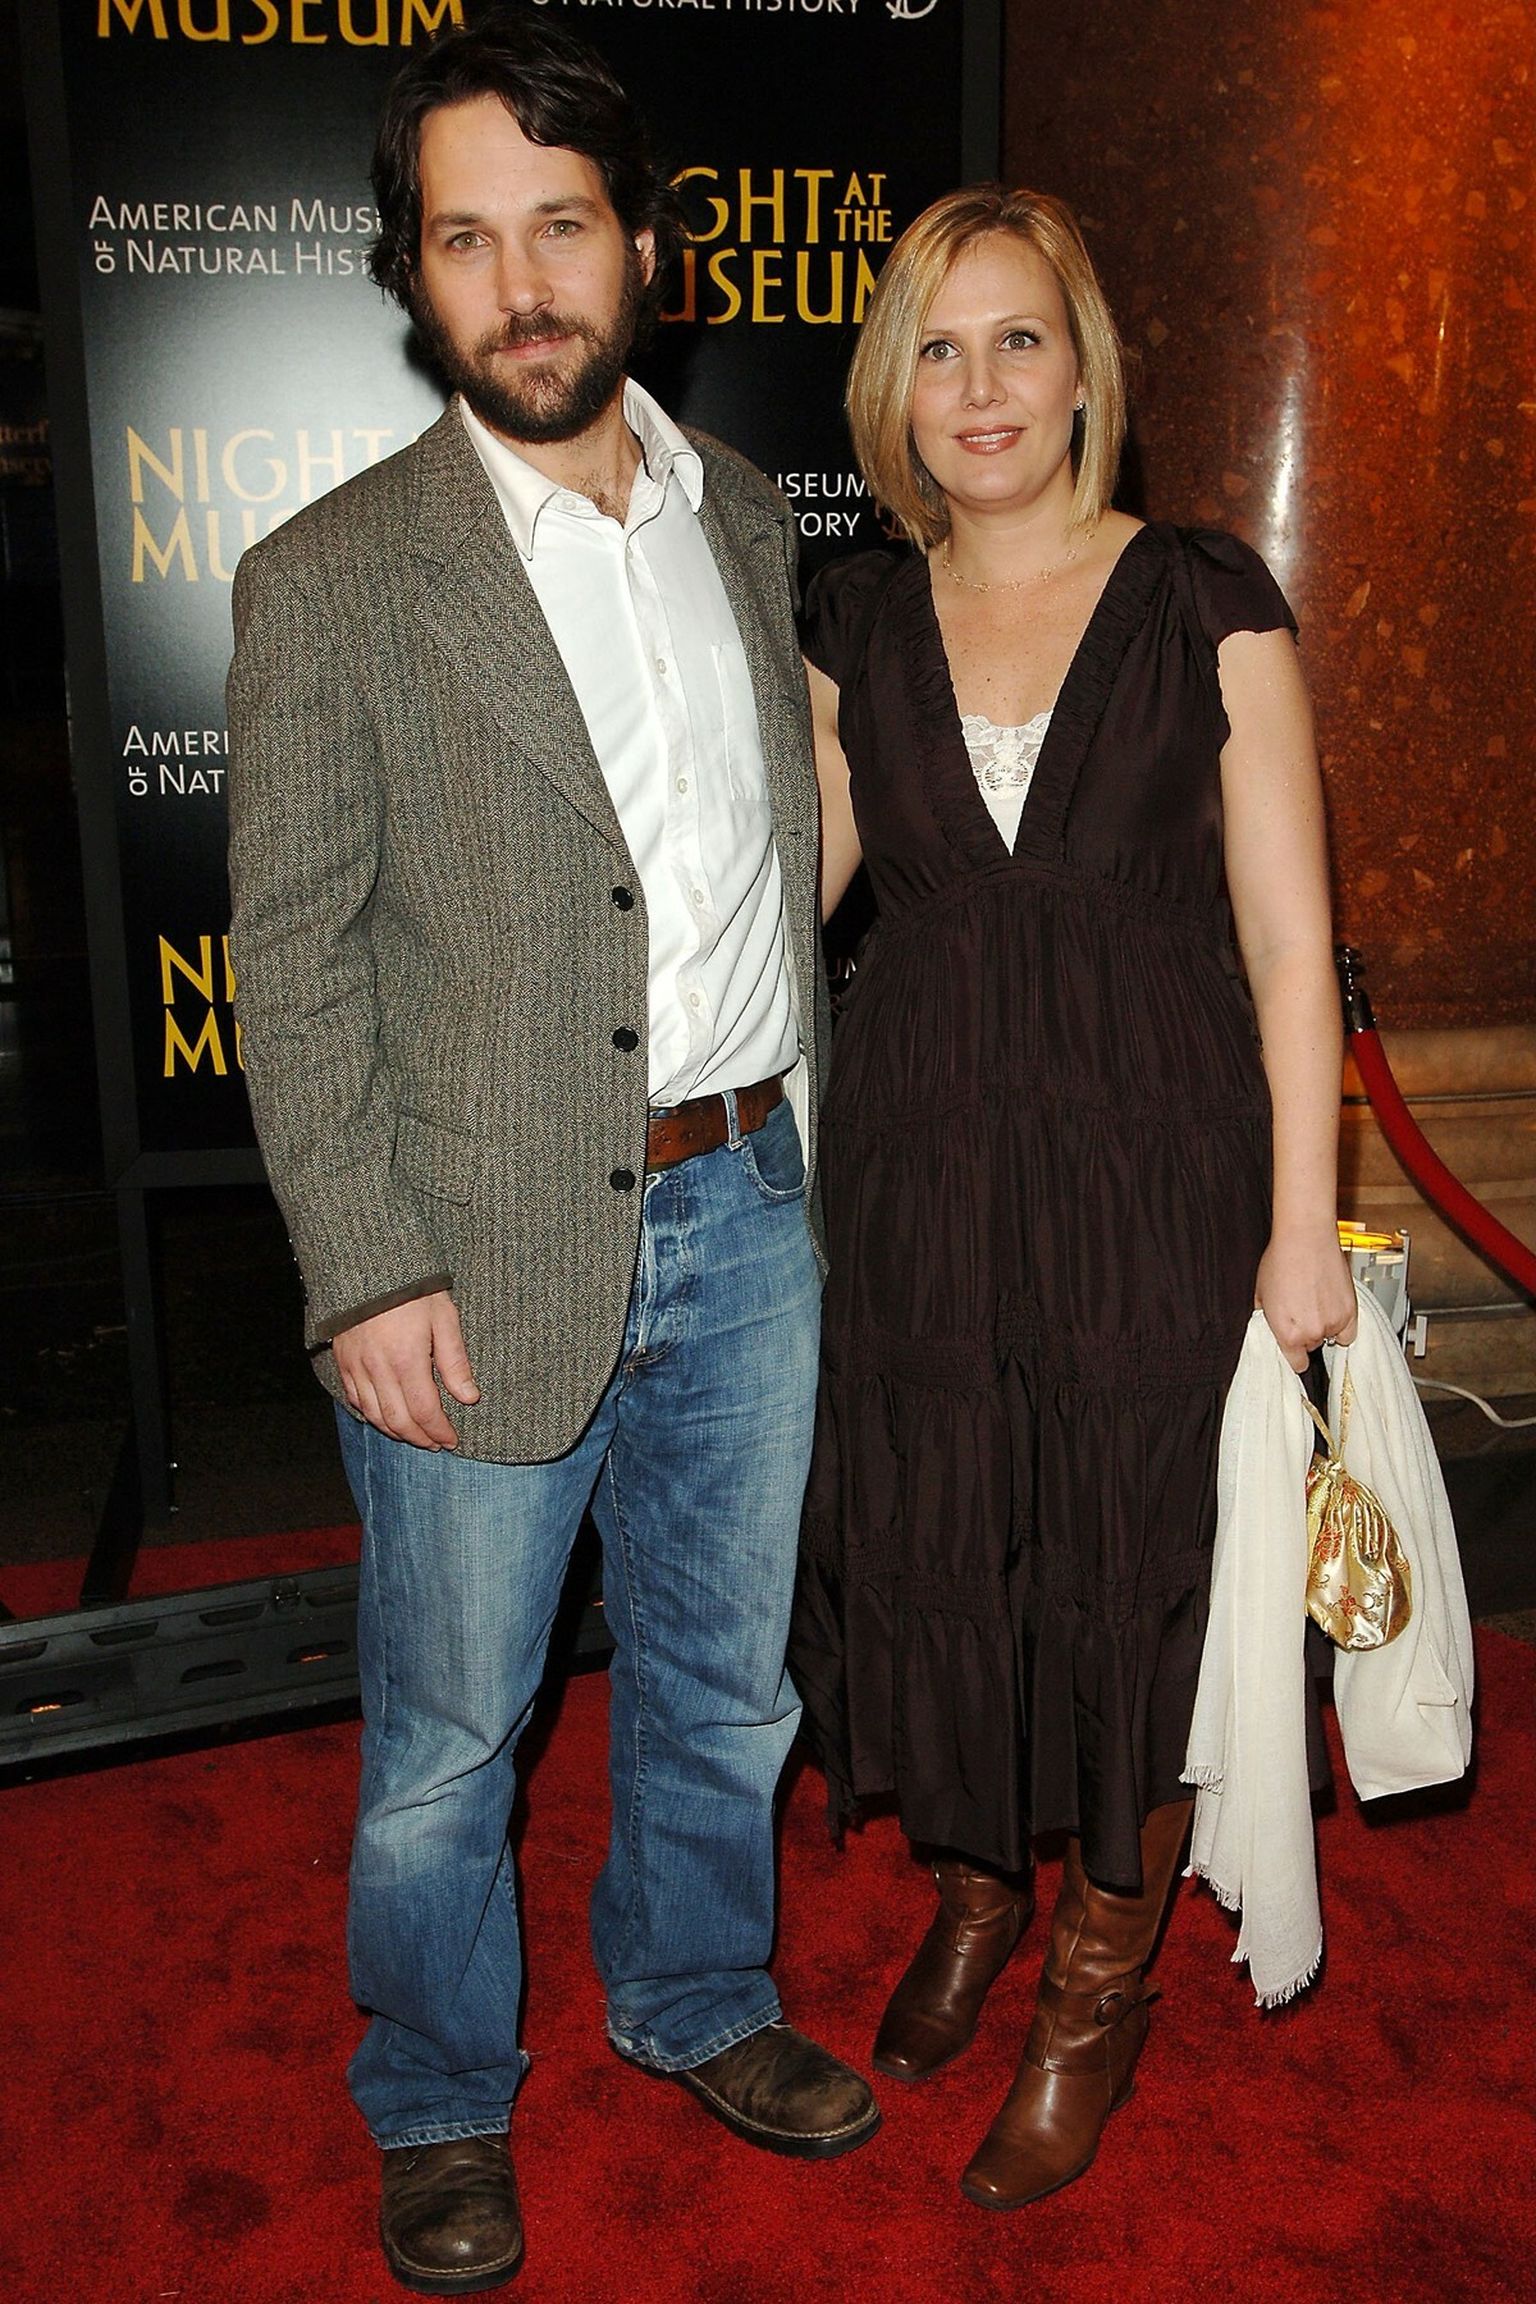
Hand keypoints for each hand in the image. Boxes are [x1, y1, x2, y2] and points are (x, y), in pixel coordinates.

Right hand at [332, 1290, 479, 1449]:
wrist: (369, 1265)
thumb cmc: (413, 1289)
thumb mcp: (444, 1318)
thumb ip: (455, 1361)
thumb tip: (469, 1398)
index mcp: (406, 1359)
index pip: (424, 1411)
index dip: (439, 1431)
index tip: (452, 1440)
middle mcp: (378, 1369)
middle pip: (399, 1421)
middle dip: (420, 1438)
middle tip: (436, 1444)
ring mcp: (357, 1366)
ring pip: (375, 1415)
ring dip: (397, 1432)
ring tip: (415, 1436)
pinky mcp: (344, 1361)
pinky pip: (355, 1400)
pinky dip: (372, 1416)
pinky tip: (386, 1417)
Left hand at [1254, 1227, 1358, 1373]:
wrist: (1305, 1238)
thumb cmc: (1281, 1260)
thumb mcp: (1261, 1295)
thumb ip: (1267, 1319)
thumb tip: (1270, 1326)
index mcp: (1287, 1334)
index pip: (1295, 1364)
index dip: (1293, 1357)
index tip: (1293, 1352)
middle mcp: (1312, 1333)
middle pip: (1311, 1346)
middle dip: (1305, 1333)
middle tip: (1300, 1312)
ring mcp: (1333, 1323)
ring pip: (1329, 1336)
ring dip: (1324, 1325)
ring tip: (1315, 1302)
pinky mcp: (1351, 1311)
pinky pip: (1349, 1331)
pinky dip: (1343, 1324)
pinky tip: (1332, 1310)